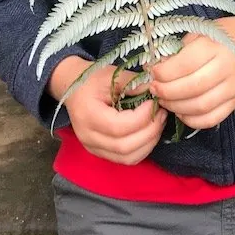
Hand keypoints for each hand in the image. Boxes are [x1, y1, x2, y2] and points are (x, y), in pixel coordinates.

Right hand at [48, 57, 167, 164]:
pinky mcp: (100, 152)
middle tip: (161, 113)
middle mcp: (89, 137)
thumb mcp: (111, 74)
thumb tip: (156, 90)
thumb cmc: (91, 79)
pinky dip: (142, 149)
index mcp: (88, 115)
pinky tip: (149, 132)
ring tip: (158, 122)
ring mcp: (93, 148)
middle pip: (125, 147)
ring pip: (127, 158)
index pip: (119, 127)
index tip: (154, 103)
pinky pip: (125, 159)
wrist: (72, 87)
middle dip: (150, 131)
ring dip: (148, 142)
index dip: (142, 118)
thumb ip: (134, 83)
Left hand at [149, 16, 234, 130]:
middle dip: (167, 92)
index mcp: (215, 46)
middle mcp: (226, 69)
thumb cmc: (220, 36)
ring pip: (201, 107)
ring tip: (165, 101)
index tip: (152, 73)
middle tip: (154, 90)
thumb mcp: (198, 34)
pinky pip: (212, 119)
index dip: (164, 73)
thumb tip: (154, 69)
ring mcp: (234, 88)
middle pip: (192, 88)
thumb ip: (177, 52)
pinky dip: (193, 120)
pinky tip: (181, 112)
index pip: (185, 65)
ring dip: (177, 107)